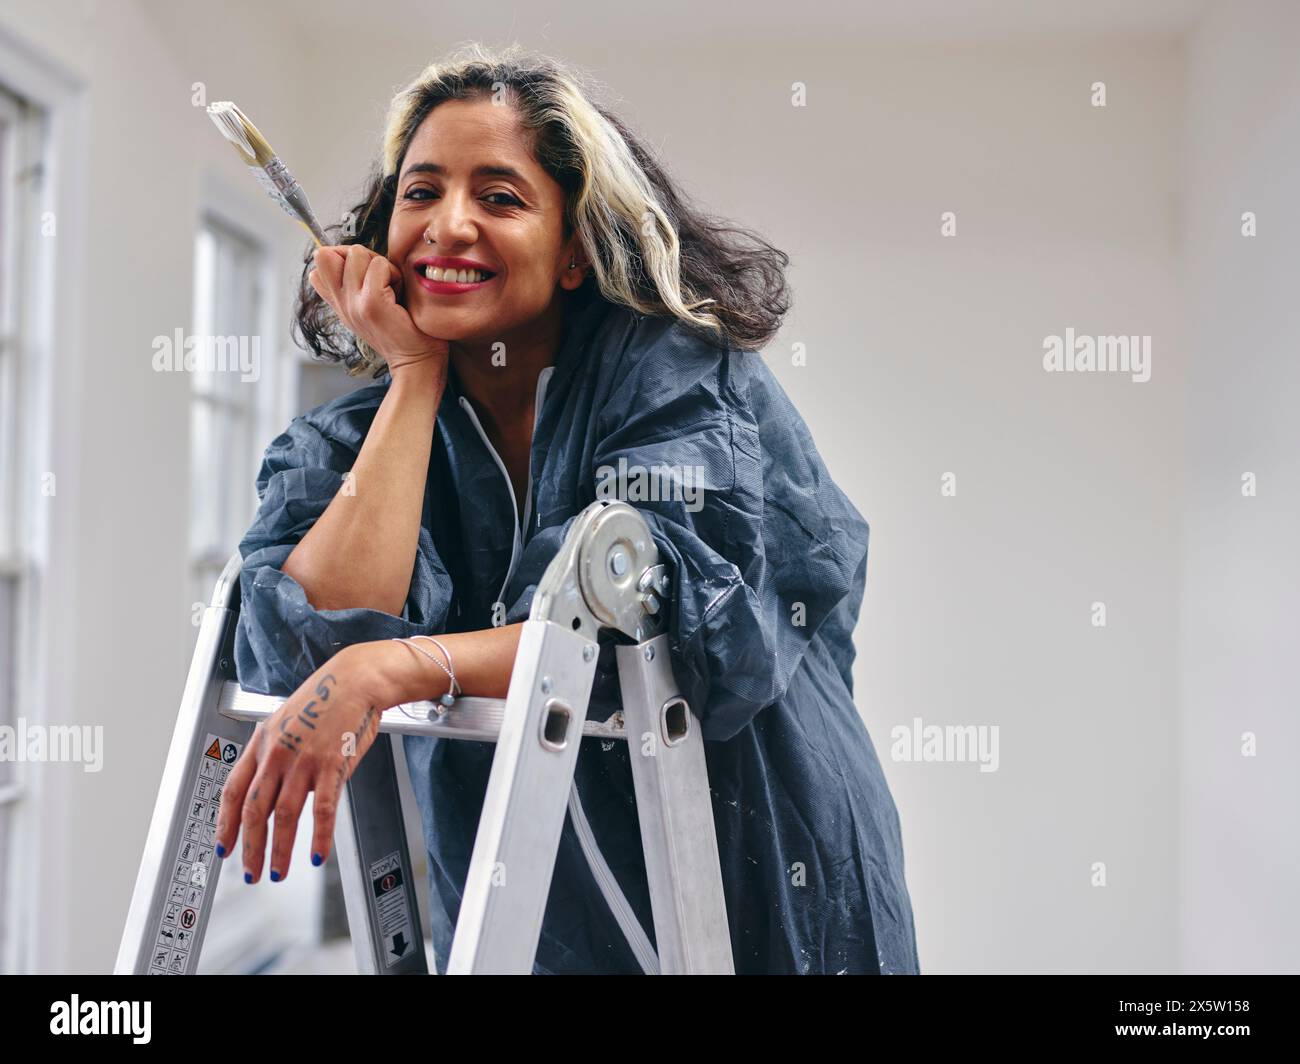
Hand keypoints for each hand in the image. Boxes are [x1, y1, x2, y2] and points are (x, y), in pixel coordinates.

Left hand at [213, 643, 387, 882]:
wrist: (356, 680)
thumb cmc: (326, 699)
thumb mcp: (286, 722)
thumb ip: (275, 756)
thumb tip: (271, 790)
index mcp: (262, 742)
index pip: (233, 790)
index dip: (225, 824)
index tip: (224, 847)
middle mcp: (278, 753)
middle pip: (254, 810)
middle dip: (249, 847)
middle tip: (250, 871)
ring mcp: (304, 761)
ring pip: (283, 815)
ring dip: (279, 850)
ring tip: (278, 871)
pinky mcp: (332, 766)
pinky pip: (323, 810)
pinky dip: (318, 837)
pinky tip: (317, 854)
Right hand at [309, 244, 449, 376]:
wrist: (417, 362)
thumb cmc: (404, 329)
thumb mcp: (369, 304)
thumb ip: (354, 283)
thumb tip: (345, 252)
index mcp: (338, 303)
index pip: (320, 262)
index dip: (343, 256)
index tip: (367, 275)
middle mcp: (340, 304)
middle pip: (330, 253)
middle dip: (361, 256)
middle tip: (382, 280)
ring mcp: (353, 304)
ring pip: (356, 254)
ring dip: (381, 266)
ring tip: (393, 290)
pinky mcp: (371, 304)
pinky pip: (378, 265)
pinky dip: (394, 274)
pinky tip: (399, 296)